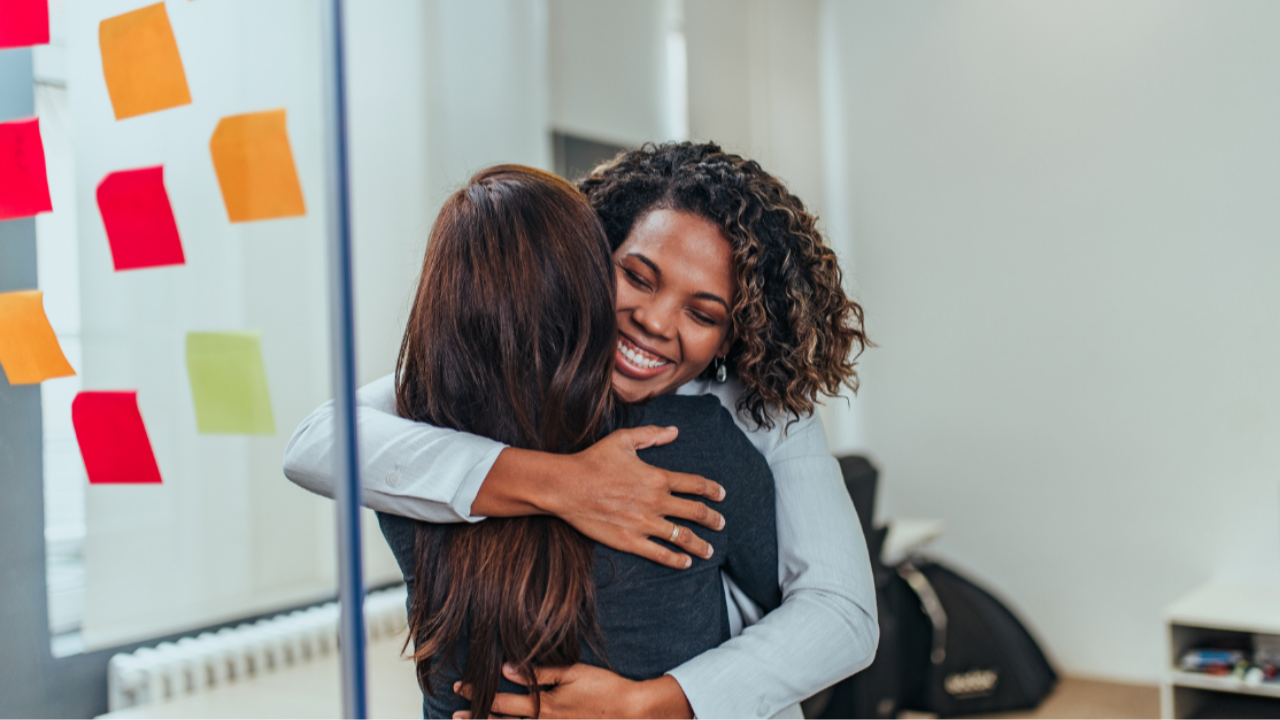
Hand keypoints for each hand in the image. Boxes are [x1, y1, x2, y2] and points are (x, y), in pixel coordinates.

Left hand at [452, 663, 692, 719]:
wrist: (632, 713)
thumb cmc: (605, 689)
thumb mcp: (573, 673)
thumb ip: (539, 672)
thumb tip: (507, 668)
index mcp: (544, 707)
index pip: (502, 701)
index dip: (479, 695)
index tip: (459, 689)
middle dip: (478, 719)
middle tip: (456, 717)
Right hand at [540, 426, 725, 568]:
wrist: (567, 486)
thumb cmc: (593, 461)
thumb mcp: (623, 439)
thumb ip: (651, 435)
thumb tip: (674, 431)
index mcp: (657, 477)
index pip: (694, 484)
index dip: (712, 490)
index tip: (721, 495)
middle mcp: (656, 501)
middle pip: (695, 513)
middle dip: (712, 519)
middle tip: (721, 523)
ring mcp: (644, 523)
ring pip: (682, 537)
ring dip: (699, 544)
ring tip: (709, 550)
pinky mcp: (630, 540)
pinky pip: (660, 553)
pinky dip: (676, 560)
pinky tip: (685, 562)